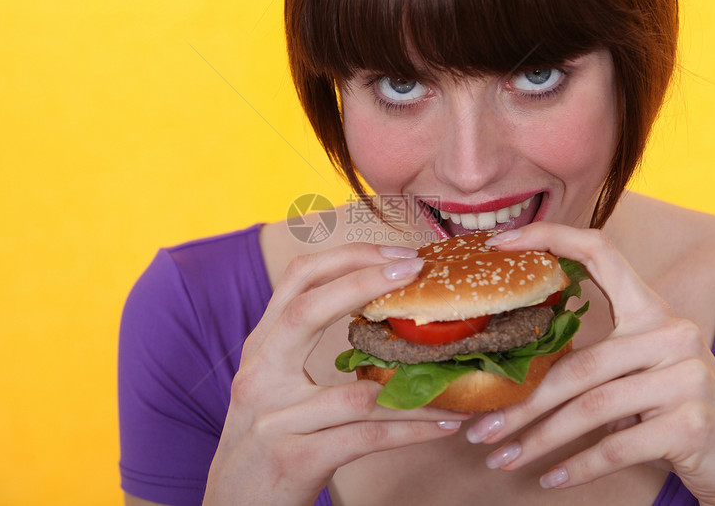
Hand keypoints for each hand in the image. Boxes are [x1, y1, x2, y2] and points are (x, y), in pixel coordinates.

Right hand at [202, 242, 470, 505]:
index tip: (396, 255)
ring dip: (416, 386)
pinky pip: (365, 436)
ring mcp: (273, 418)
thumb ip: (302, 353)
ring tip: (455, 375)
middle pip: (307, 309)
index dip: (345, 258)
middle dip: (363, 279)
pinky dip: (411, 430)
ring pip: (355, 390)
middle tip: (413, 269)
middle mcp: (259, 375)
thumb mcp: (273, 389)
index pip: (295, 281)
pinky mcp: (294, 459)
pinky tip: (444, 425)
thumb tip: (372, 327)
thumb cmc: (265, 445)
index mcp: (260, 350)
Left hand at [465, 223, 714, 505]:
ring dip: (537, 440)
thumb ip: (594, 357)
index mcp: (651, 310)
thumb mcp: (638, 372)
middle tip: (478, 428)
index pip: (599, 251)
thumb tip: (510, 366)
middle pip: (577, 364)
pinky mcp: (691, 423)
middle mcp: (671, 333)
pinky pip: (615, 446)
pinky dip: (577, 467)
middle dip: (521, 403)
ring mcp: (685, 377)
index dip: (548, 238)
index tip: (499, 244)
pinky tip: (549, 478)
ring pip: (588, 408)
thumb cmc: (673, 410)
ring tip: (499, 457)